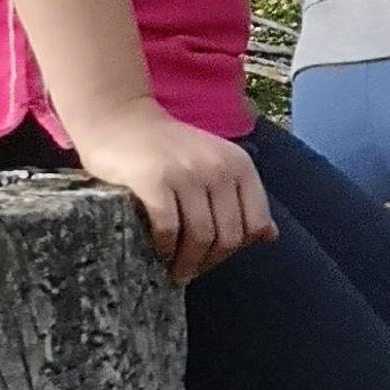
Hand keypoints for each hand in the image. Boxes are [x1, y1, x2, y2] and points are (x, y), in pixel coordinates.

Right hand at [69, 98, 278, 282]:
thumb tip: (271, 236)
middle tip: (191, 271)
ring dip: (188, 262)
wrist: (118, 118)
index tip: (215, 258)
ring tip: (175, 270)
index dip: (237, 248)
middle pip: (229, 235)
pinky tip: (159, 252)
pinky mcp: (154, 179)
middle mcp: (218, 167)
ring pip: (201, 236)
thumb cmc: (169, 151)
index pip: (256, 224)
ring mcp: (186, 172)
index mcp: (240, 166)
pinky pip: (169, 228)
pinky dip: (166, 248)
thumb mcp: (216, 166)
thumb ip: (243, 199)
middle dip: (211, 261)